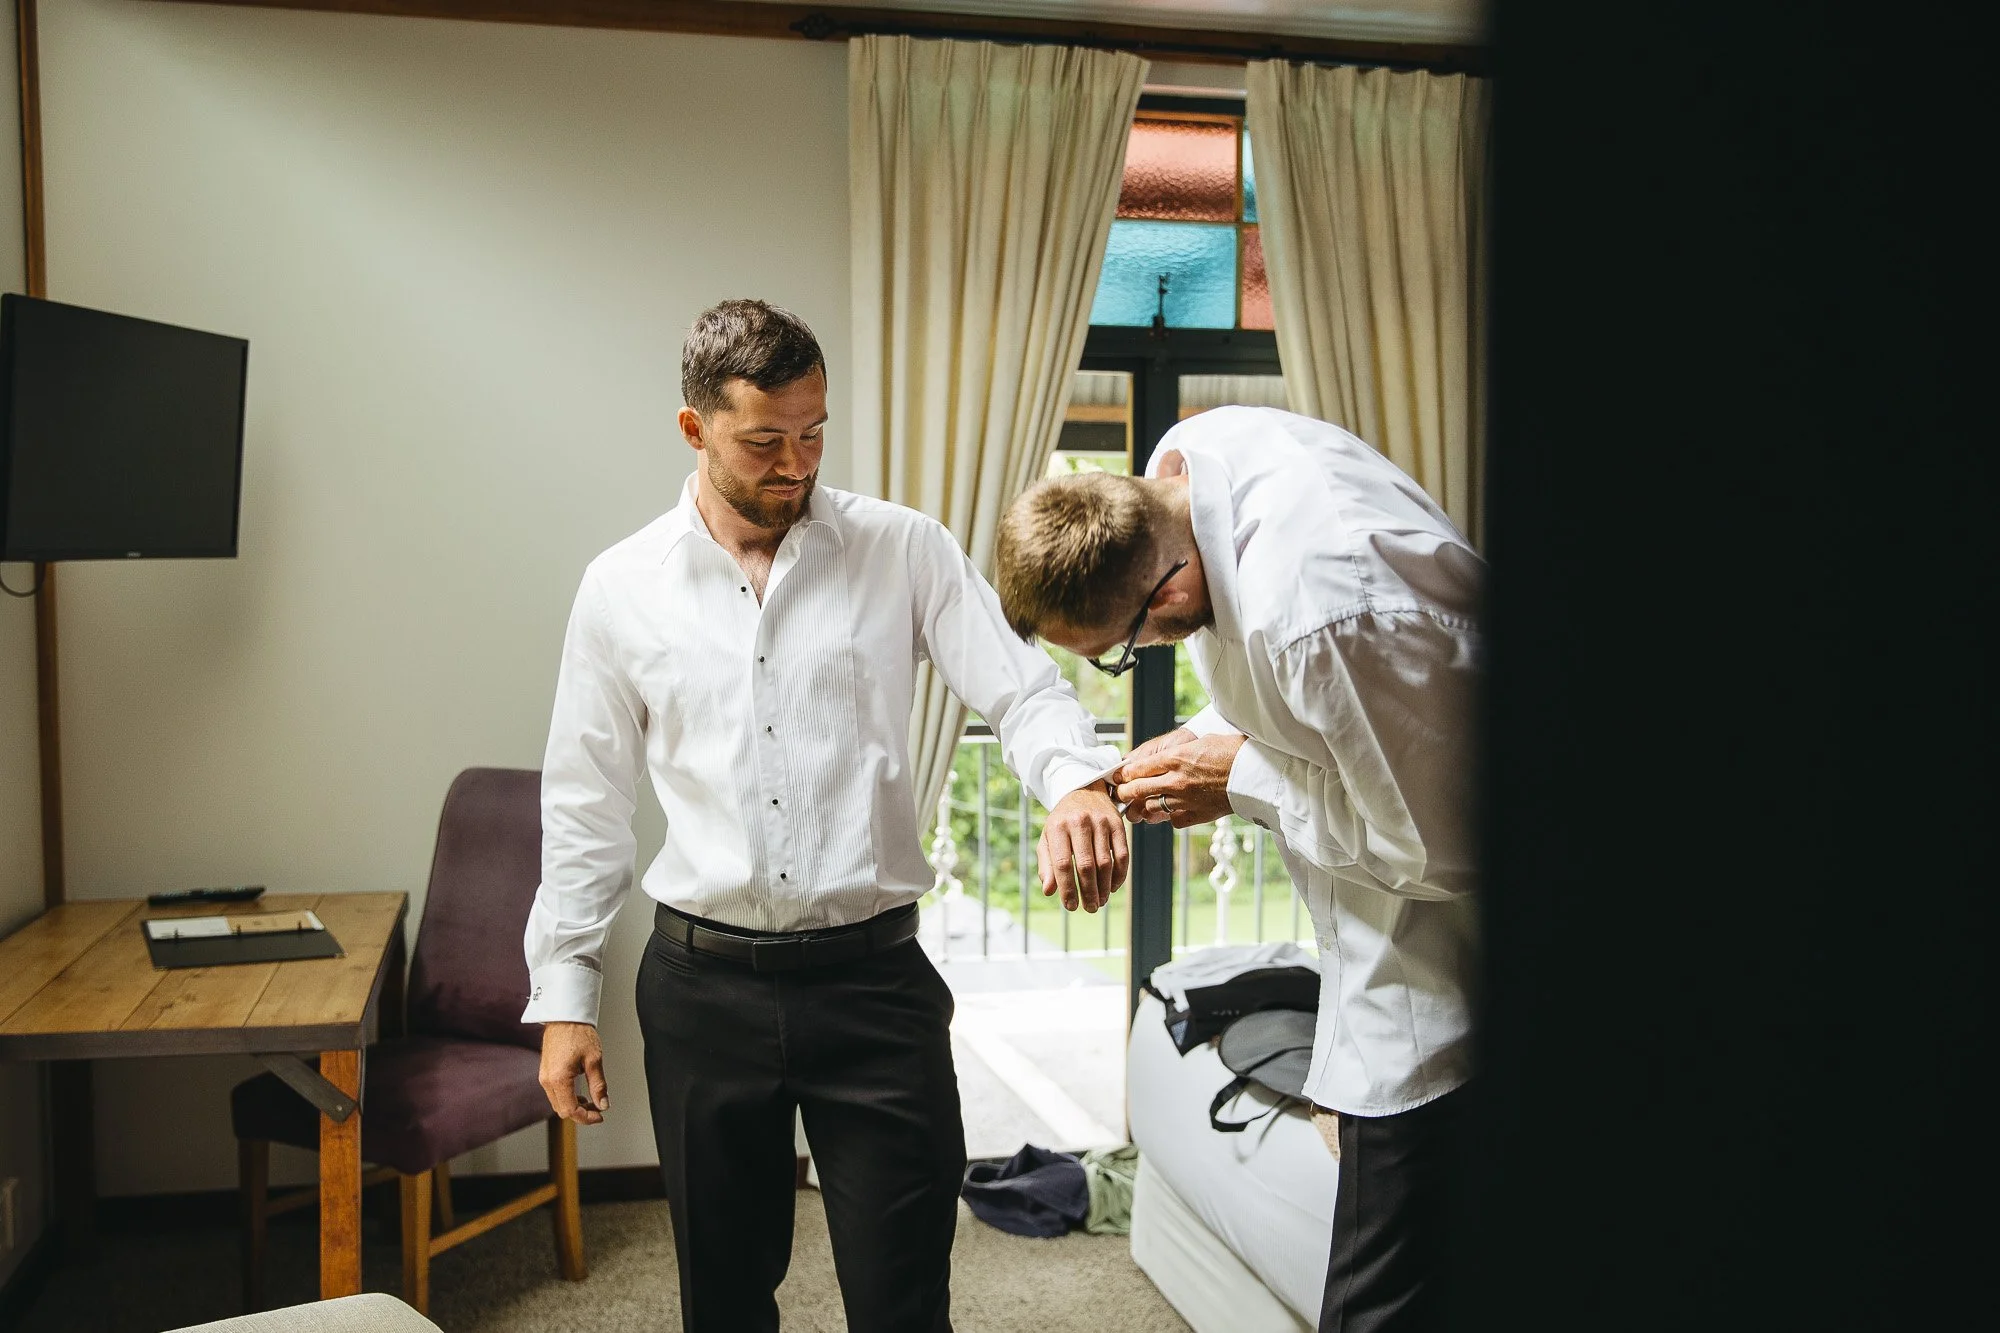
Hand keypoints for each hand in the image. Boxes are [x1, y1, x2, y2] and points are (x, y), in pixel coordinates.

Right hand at [539, 1021, 609, 1124]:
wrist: (564, 1016)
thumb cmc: (577, 1032)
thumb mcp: (594, 1060)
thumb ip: (598, 1085)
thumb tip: (603, 1104)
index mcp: (558, 1079)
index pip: (570, 1110)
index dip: (586, 1118)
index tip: (599, 1116)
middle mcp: (547, 1080)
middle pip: (562, 1110)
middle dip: (581, 1114)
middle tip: (598, 1110)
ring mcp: (544, 1077)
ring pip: (558, 1103)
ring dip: (574, 1106)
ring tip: (591, 1101)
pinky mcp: (545, 1072)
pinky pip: (555, 1093)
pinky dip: (567, 1097)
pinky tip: (580, 1093)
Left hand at [1037, 784, 1129, 913]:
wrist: (1083, 790)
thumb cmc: (1062, 821)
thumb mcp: (1048, 838)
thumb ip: (1046, 864)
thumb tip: (1049, 891)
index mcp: (1058, 827)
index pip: (1062, 864)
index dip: (1067, 888)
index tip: (1071, 906)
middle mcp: (1079, 823)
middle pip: (1086, 866)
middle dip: (1088, 892)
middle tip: (1089, 908)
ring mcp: (1101, 822)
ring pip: (1105, 863)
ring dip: (1104, 887)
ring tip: (1100, 902)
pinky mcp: (1118, 824)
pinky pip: (1122, 855)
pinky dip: (1119, 875)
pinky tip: (1112, 887)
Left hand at [1114, 733, 1248, 827]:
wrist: (1255, 773)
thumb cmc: (1231, 751)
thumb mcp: (1198, 743)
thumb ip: (1175, 754)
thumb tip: (1159, 759)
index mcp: (1175, 758)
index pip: (1136, 769)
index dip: (1122, 774)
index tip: (1118, 776)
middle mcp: (1176, 780)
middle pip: (1137, 790)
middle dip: (1124, 793)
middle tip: (1121, 793)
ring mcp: (1185, 800)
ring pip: (1151, 808)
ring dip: (1144, 806)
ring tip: (1140, 804)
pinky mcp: (1196, 815)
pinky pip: (1173, 820)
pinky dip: (1170, 816)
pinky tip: (1172, 811)